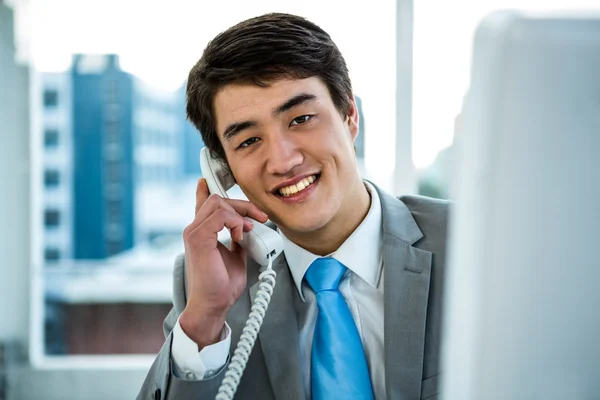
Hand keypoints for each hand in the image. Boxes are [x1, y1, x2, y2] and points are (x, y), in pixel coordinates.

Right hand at [179, 178, 267, 348]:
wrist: (214, 304)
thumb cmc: (221, 285)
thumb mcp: (235, 256)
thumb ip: (238, 239)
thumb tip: (248, 229)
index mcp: (202, 233)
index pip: (201, 204)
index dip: (204, 190)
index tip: (206, 180)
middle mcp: (195, 229)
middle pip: (217, 199)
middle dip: (242, 204)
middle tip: (258, 218)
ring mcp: (194, 232)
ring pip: (219, 203)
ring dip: (240, 213)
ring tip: (246, 230)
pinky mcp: (198, 238)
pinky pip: (220, 214)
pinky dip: (234, 221)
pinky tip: (238, 235)